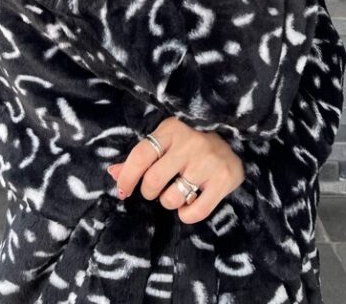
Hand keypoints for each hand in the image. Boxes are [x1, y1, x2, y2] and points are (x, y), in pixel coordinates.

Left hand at [106, 116, 243, 223]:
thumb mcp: (166, 140)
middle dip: (149, 191)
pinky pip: (195, 212)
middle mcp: (189, 143)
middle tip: (156, 189)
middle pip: (153, 181)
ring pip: (172, 198)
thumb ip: (139, 158)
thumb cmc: (190, 140)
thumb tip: (112, 173)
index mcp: (171, 130)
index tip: (122, 190)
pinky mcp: (223, 179)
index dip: (127, 177)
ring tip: (177, 191)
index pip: (140, 156)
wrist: (232, 138)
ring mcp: (207, 161)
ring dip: (168, 202)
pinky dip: (186, 215)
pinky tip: (189, 203)